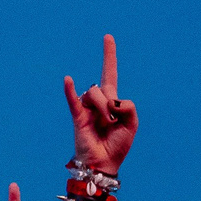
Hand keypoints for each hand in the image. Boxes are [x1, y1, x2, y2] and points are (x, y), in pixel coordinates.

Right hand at [61, 33, 138, 175]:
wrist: (103, 164)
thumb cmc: (117, 145)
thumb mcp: (132, 123)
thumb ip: (128, 106)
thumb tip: (110, 100)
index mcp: (113, 101)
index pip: (110, 73)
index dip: (109, 55)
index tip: (107, 37)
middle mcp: (98, 101)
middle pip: (106, 88)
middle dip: (111, 106)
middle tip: (112, 123)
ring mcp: (86, 107)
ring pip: (95, 94)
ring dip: (103, 110)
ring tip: (105, 125)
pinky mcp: (77, 116)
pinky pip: (73, 100)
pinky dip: (70, 90)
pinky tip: (68, 79)